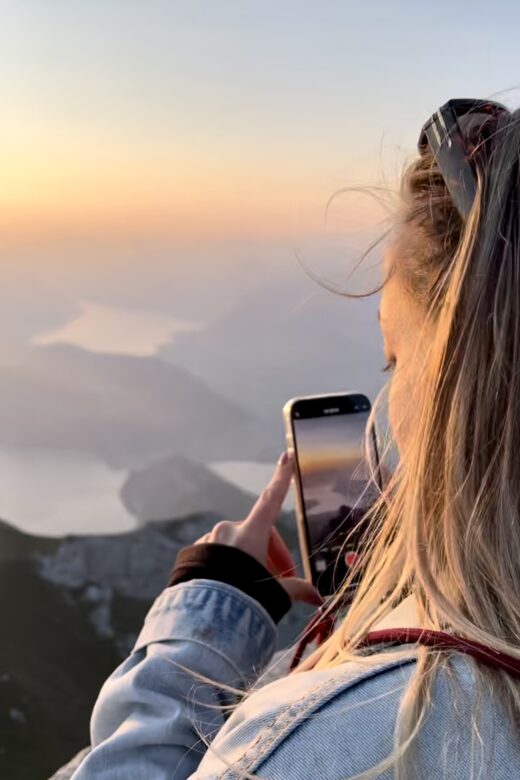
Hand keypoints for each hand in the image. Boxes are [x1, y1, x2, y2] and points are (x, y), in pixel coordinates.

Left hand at [194, 451, 321, 606]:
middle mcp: (228, 530)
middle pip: (259, 536)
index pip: (272, 499)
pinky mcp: (196, 554)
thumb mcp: (275, 594)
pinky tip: (232, 587)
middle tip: (282, 580)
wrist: (204, 617)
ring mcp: (210, 540)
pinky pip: (218, 555)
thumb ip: (296, 589)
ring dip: (249, 563)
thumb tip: (318, 598)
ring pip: (237, 547)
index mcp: (250, 533)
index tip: (286, 455)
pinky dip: (228, 567)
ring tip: (254, 590)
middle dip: (272, 557)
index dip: (281, 478)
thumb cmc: (244, 600)